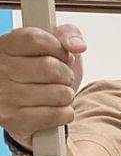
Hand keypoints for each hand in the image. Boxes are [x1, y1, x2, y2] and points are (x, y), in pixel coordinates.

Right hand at [0, 25, 85, 147]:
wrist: (28, 108)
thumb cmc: (40, 74)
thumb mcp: (52, 48)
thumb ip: (66, 35)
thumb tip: (78, 45)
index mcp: (5, 47)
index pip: (36, 39)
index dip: (58, 48)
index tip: (60, 55)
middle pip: (51, 68)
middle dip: (66, 75)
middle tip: (60, 79)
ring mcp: (4, 96)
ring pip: (58, 93)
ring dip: (66, 95)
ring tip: (55, 94)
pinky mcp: (14, 119)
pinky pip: (57, 114)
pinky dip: (65, 113)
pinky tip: (53, 109)